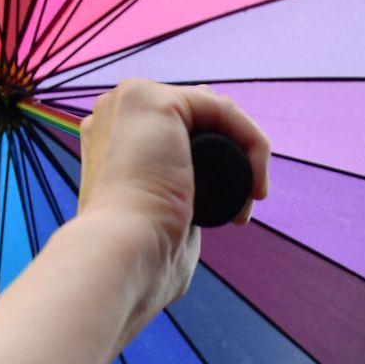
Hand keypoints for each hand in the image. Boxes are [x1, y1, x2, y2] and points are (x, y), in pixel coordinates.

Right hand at [77, 80, 269, 340]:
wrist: (121, 259)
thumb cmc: (139, 264)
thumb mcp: (157, 227)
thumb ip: (168, 212)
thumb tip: (186, 223)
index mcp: (109, 142)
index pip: (177, 136)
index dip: (213, 169)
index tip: (230, 217)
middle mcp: (114, 114)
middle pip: (197, 121)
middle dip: (231, 160)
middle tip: (239, 213)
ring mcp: (130, 102)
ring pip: (214, 112)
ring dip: (245, 156)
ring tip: (248, 205)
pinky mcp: (154, 99)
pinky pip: (224, 108)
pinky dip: (253, 142)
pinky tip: (256, 185)